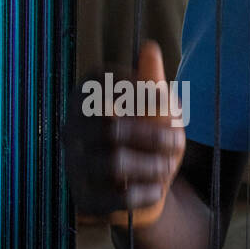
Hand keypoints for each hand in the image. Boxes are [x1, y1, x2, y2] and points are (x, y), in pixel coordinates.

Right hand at [64, 40, 186, 227]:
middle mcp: (71, 131)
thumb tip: (149, 48)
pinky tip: (156, 189)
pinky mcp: (85, 201)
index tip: (163, 99)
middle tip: (177, 141)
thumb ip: (152, 80)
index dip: (134, 89)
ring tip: (168, 166)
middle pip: (110, 127)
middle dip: (151, 134)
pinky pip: (116, 197)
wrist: (147, 190)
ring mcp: (75, 167)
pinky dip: (144, 193)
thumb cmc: (149, 139)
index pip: (98, 84)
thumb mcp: (157, 108)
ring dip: (152, 164)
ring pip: (115, 163)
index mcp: (84, 100)